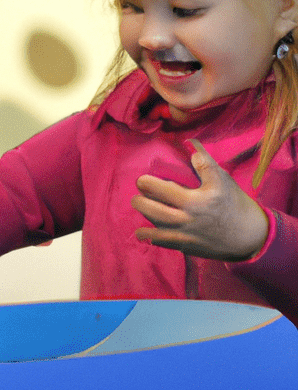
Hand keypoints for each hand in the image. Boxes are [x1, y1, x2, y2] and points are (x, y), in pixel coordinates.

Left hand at [132, 139, 269, 260]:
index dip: (146, 183)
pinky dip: (149, 236)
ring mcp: (187, 234)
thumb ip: (204, 162)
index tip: (142, 180)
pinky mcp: (186, 247)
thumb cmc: (234, 203)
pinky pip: (161, 242)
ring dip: (144, 216)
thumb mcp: (222, 179)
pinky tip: (143, 231)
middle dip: (139, 201)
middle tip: (138, 195)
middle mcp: (189, 218)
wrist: (250, 235)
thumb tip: (188, 142)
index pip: (163, 188)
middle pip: (153, 210)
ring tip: (141, 207)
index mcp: (197, 199)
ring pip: (154, 227)